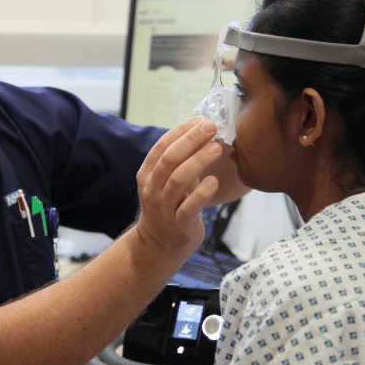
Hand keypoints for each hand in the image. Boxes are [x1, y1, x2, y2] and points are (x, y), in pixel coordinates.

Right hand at [135, 117, 221, 256]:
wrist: (159, 244)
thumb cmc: (168, 205)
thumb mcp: (168, 180)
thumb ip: (182, 159)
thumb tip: (204, 130)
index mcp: (147, 174)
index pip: (162, 146)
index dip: (181, 131)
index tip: (201, 119)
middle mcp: (152, 189)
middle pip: (169, 159)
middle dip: (191, 141)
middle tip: (211, 127)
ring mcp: (164, 207)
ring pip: (178, 180)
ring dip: (198, 161)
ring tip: (217, 148)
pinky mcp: (178, 224)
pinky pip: (189, 207)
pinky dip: (202, 193)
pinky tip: (214, 181)